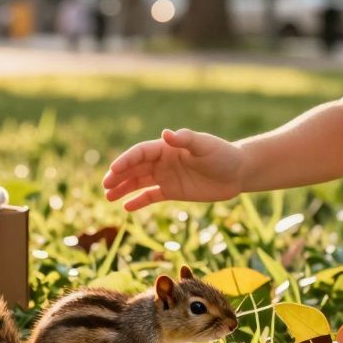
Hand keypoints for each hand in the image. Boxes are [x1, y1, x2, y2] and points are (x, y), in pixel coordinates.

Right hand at [102, 129, 245, 210]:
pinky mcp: (172, 191)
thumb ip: (186, 140)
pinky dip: (138, 201)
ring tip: (108, 197)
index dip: (126, 160)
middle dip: (119, 175)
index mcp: (167, 148)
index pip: (141, 153)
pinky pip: (151, 196)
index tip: (113, 170)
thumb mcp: (205, 146)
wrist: (237, 172)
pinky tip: (126, 208)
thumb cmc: (222, 155)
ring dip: (123, 188)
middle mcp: (163, 161)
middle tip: (105, 186)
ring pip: (139, 182)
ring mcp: (166, 176)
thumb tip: (166, 134)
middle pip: (135, 167)